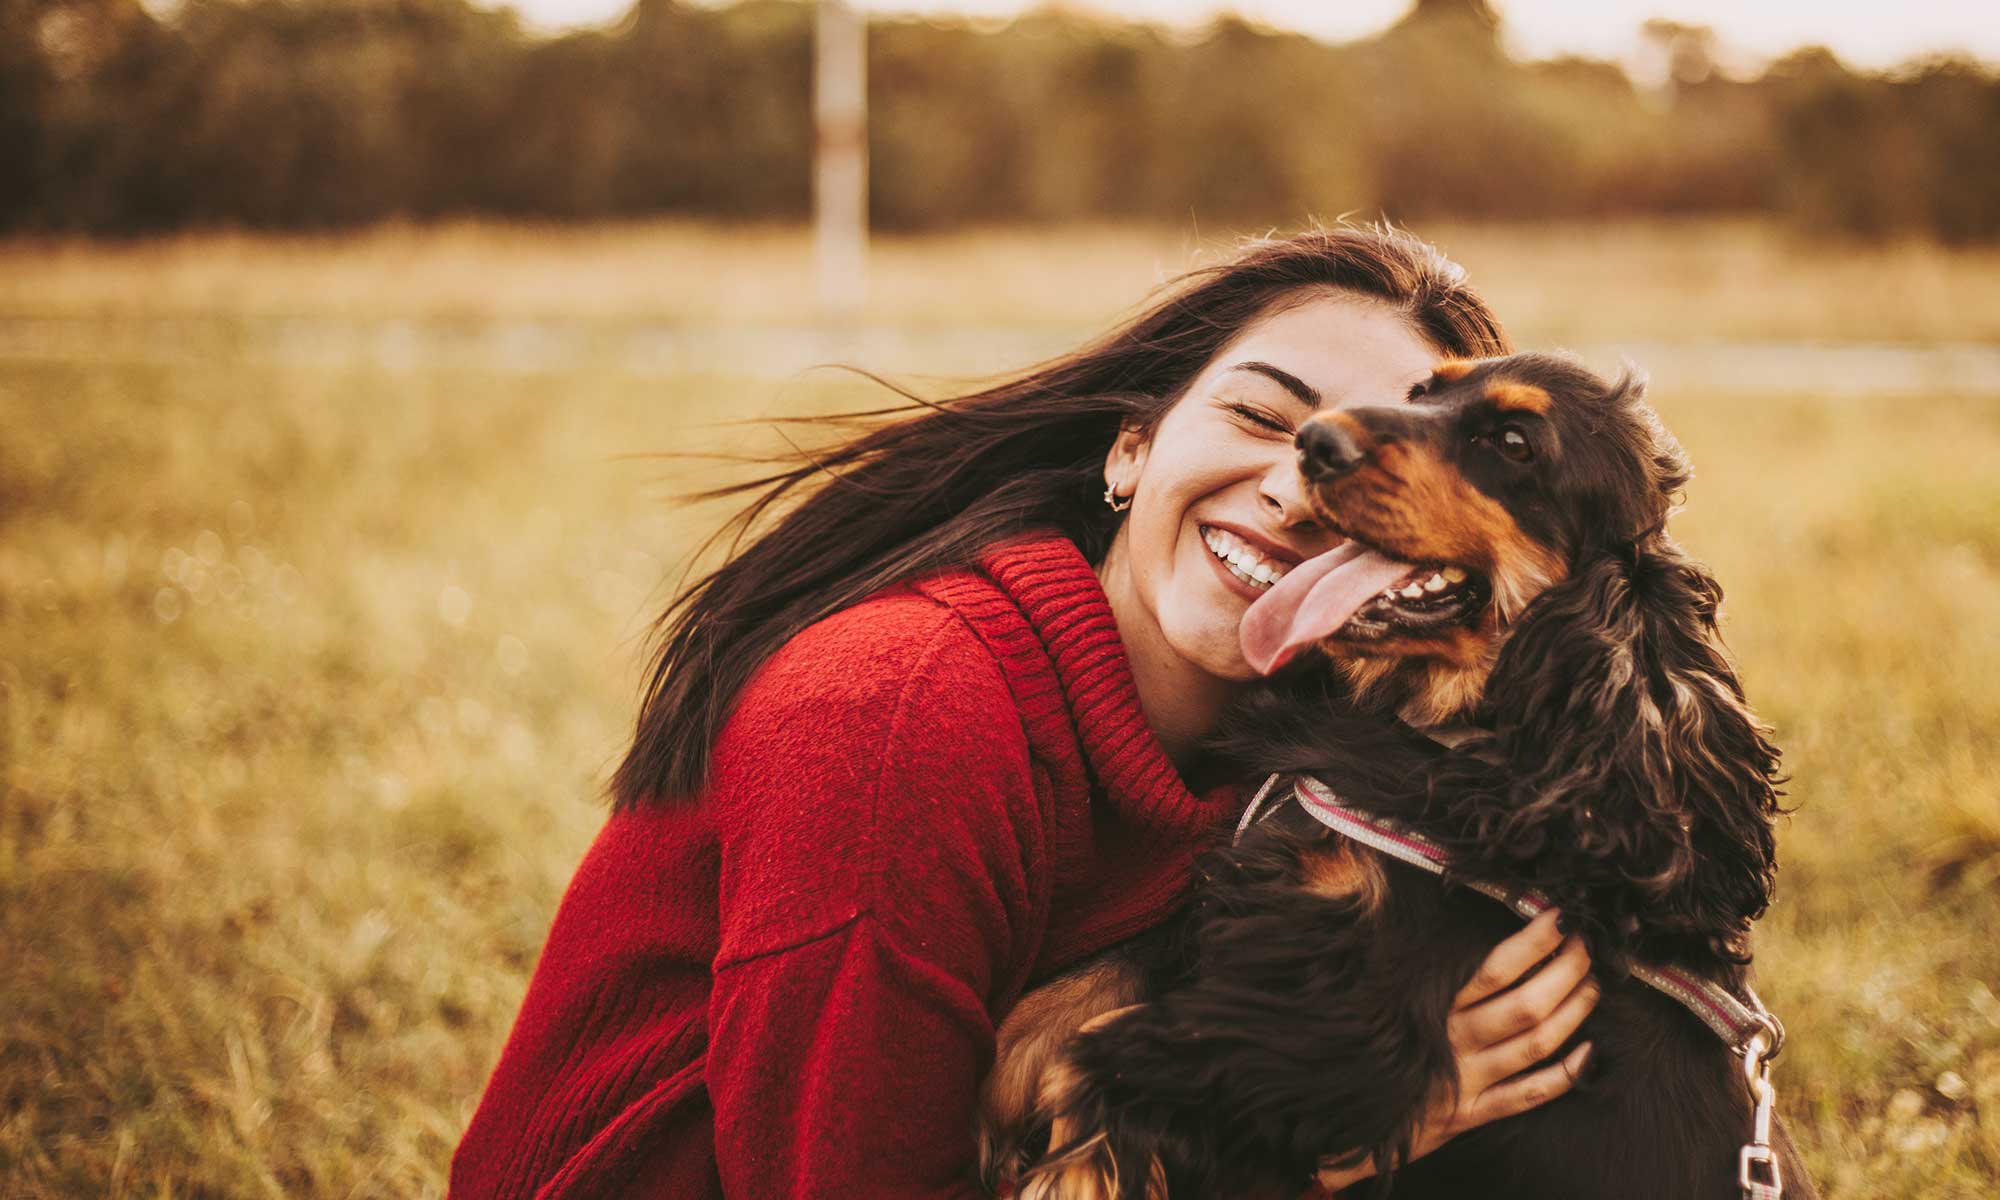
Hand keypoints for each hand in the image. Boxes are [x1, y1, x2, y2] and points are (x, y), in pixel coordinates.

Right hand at [1312, 907, 1598, 1192]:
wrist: (1342, 1125)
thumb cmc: (1364, 1049)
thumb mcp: (1373, 998)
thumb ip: (1392, 954)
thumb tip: (1377, 890)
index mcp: (1431, 1009)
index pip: (1493, 970)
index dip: (1532, 943)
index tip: (1559, 917)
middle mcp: (1454, 1043)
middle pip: (1524, 1005)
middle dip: (1565, 973)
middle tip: (1587, 948)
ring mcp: (1467, 1081)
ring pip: (1534, 1045)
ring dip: (1572, 1012)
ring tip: (1593, 986)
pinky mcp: (1473, 1114)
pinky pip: (1528, 1096)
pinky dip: (1564, 1076)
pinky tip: (1588, 1053)